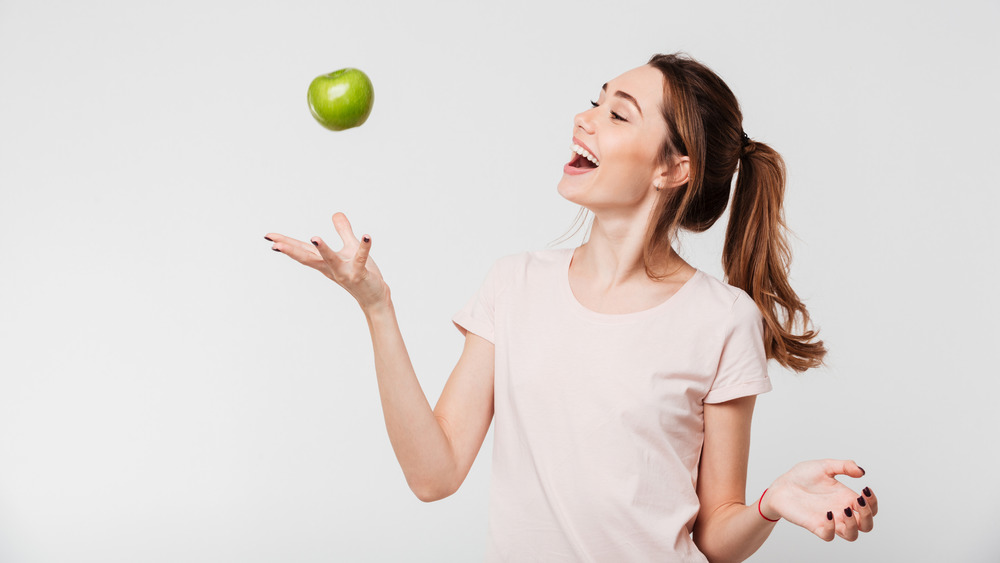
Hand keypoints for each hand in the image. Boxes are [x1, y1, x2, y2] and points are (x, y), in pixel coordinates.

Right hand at [266, 212, 389, 311]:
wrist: (374, 296)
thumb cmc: (361, 272)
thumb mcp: (350, 248)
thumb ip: (343, 231)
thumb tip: (336, 214)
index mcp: (325, 261)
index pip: (303, 250)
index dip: (286, 243)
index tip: (268, 236)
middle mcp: (330, 268)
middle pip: (308, 257)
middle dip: (292, 250)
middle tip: (274, 243)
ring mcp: (344, 272)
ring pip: (331, 260)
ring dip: (323, 249)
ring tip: (314, 237)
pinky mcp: (360, 274)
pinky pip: (361, 259)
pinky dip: (364, 247)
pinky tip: (367, 236)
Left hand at [762, 459, 877, 541]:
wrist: (781, 485)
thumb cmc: (802, 476)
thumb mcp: (824, 466)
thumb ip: (843, 466)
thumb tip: (861, 471)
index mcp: (845, 498)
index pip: (870, 509)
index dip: (873, 503)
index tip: (865, 490)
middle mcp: (840, 511)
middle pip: (866, 525)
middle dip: (868, 515)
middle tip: (858, 500)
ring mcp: (829, 520)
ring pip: (852, 535)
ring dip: (853, 525)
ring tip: (845, 509)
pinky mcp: (815, 526)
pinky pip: (829, 536)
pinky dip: (832, 528)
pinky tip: (828, 513)